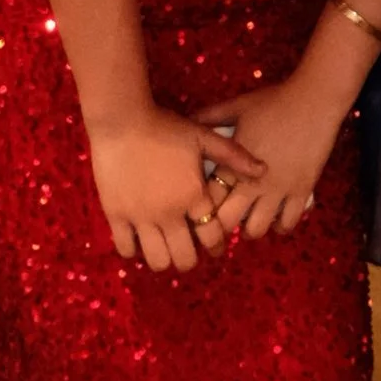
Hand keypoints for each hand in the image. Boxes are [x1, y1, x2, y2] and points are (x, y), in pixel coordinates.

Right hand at [86, 109, 263, 271]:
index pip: (212, 237)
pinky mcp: (116, 215)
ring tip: (165, 248)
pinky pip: (126, 248)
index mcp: (193, 196)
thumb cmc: (165, 127)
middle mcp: (169, 213)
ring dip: (164, 259)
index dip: (216, 246)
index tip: (214, 246)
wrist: (122, 120)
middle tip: (190, 251)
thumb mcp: (203, 136)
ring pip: (157, 260)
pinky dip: (134, 250)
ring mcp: (141, 217)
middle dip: (191, 259)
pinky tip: (139, 240)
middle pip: (185, 258)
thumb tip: (264, 170)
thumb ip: (233, 156)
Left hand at [210, 73, 341, 240]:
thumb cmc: (272, 102)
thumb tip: (187, 121)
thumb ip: (210, 116)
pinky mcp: (302, 191)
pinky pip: (289, 222)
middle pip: (227, 221)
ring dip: (250, 229)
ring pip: (257, 228)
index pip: (208, 199)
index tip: (203, 208)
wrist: (313, 100)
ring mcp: (279, 189)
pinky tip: (277, 218)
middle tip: (225, 220)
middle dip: (222, 226)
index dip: (201, 207)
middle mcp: (253, 182)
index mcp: (233, 163)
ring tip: (250, 220)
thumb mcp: (236, 107)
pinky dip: (280, 226)